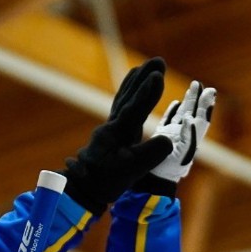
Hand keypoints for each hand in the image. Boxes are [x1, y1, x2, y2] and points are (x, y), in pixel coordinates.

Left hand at [62, 57, 173, 215]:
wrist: (81, 191)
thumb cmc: (105, 181)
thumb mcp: (131, 171)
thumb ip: (151, 154)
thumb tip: (169, 140)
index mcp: (117, 134)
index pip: (134, 109)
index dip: (146, 93)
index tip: (157, 75)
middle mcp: (112, 127)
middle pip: (129, 97)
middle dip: (143, 79)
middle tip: (158, 61)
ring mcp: (109, 130)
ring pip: (123, 100)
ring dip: (134, 84)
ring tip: (143, 69)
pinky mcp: (108, 136)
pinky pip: (120, 109)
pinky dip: (127, 96)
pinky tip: (131, 94)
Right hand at [141, 80, 215, 195]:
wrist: (154, 184)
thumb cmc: (167, 172)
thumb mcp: (180, 155)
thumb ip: (188, 136)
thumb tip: (189, 117)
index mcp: (191, 140)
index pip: (201, 119)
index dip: (206, 106)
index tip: (210, 92)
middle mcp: (183, 137)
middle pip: (193, 114)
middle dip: (197, 99)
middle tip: (199, 84)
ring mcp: (172, 137)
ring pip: (181, 115)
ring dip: (187, 102)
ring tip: (192, 88)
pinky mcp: (161, 139)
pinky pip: (168, 121)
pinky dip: (172, 112)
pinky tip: (175, 103)